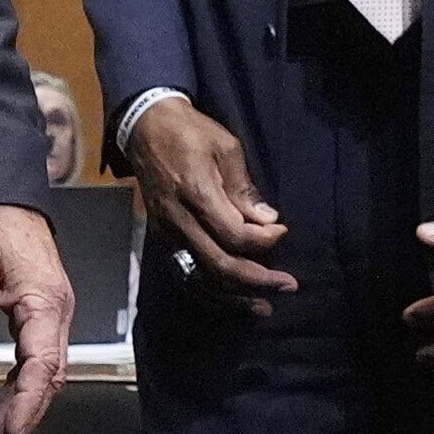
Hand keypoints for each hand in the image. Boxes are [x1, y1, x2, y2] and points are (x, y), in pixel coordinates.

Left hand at [0, 202, 75, 433]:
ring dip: (25, 402)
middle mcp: (55, 310)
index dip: (27, 401)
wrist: (0, 196)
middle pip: (50, 375)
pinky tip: (6, 398)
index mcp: (46, 301)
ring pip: (45, 369)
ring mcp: (49, 312)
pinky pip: (36, 356)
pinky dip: (22, 382)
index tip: (11, 428)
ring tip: (2, 432)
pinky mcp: (37, 312)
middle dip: (28, 412)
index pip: (42, 364)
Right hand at [122, 95, 299, 306]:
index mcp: (197, 194)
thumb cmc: (190, 132)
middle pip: (220, 265)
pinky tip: (231, 297)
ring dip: (235, 296)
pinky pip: (187, 272)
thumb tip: (266, 220)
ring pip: (201, 277)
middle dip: (258, 280)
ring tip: (263, 305)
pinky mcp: (162, 236)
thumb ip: (244, 189)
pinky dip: (211, 290)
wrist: (145, 128)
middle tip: (288, 285)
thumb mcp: (226, 148)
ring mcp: (168, 231)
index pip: (235, 236)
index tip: (282, 231)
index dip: (265, 241)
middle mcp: (180, 220)